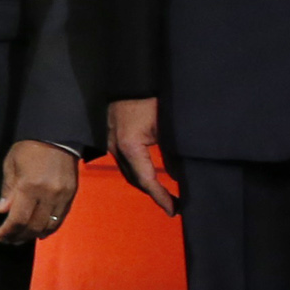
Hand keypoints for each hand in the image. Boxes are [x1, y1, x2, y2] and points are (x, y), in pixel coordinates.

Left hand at [0, 140, 81, 246]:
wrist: (58, 137)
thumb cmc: (29, 148)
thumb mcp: (11, 164)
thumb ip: (7, 189)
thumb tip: (2, 211)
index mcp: (29, 186)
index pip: (18, 218)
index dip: (8, 231)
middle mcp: (48, 194)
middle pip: (33, 226)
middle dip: (19, 236)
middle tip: (9, 240)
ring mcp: (62, 196)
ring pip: (48, 226)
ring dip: (34, 235)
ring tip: (22, 238)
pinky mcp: (71, 196)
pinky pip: (60, 219)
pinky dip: (49, 229)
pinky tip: (40, 232)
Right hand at [109, 98, 178, 215]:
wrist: (129, 78)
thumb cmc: (149, 99)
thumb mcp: (166, 126)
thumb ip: (172, 152)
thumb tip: (179, 175)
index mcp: (130, 146)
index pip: (146, 179)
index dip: (161, 197)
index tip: (173, 210)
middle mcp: (116, 148)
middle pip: (135, 180)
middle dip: (153, 194)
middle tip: (173, 206)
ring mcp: (110, 144)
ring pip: (128, 172)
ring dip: (145, 184)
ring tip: (164, 193)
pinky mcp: (110, 138)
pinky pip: (124, 161)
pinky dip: (138, 172)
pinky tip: (150, 174)